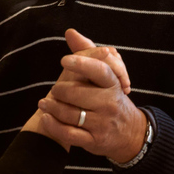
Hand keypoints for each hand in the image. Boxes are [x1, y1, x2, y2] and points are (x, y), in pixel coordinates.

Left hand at [38, 30, 146, 163]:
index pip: (100, 70)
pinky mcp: (94, 141)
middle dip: (60, 90)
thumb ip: (88, 52)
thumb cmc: (111, 99)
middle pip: (76, 93)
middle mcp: (109, 104)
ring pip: (69, 113)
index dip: (81, 64)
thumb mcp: (107, 77)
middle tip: (54, 89)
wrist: (130, 133)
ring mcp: (102, 124)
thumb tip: (70, 32)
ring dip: (52, 107)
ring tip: (44, 103)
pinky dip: (53, 125)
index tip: (64, 60)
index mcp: (113, 84)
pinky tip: (46, 117)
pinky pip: (68, 133)